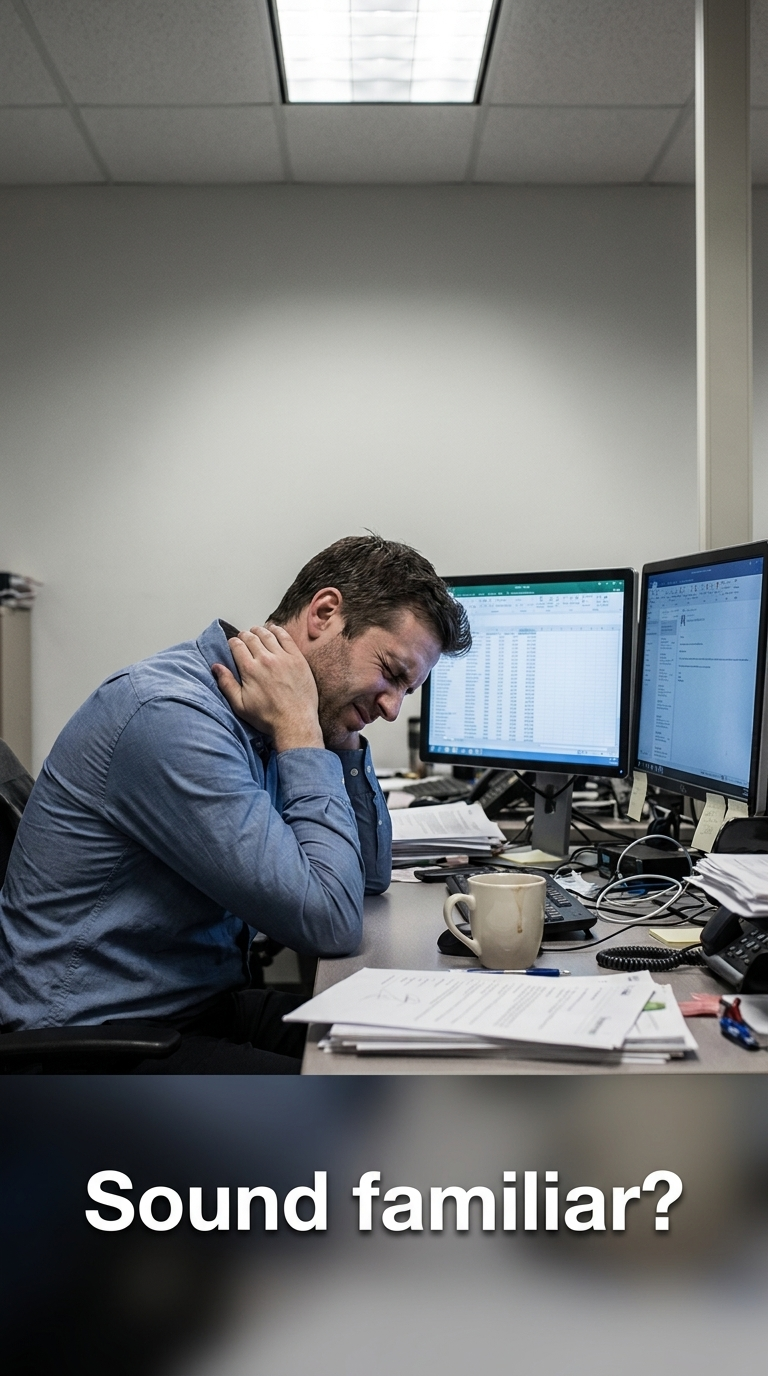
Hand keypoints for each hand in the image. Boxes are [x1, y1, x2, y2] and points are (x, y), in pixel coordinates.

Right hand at [212, 624, 323, 751]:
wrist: (295, 722)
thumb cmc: (267, 717)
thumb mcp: (240, 705)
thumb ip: (227, 684)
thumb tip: (216, 666)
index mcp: (249, 669)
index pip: (237, 646)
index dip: (233, 642)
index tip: (233, 644)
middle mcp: (265, 659)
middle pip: (251, 638)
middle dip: (244, 635)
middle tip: (243, 637)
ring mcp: (283, 657)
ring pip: (267, 635)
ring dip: (259, 630)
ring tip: (256, 630)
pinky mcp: (297, 659)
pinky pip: (286, 638)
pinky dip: (278, 631)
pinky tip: (274, 630)